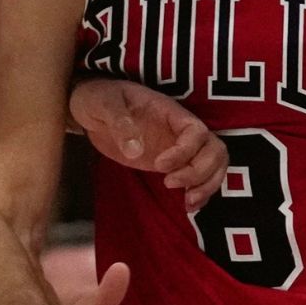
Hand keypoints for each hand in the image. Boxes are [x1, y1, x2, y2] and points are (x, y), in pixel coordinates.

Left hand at [70, 79, 226, 210]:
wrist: (91, 108)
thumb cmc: (99, 97)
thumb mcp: (104, 103)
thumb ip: (119, 122)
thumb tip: (135, 150)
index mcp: (169, 111)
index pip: (196, 131)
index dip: (185, 152)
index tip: (159, 166)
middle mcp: (179, 130)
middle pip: (213, 149)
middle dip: (200, 172)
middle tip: (170, 185)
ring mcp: (178, 147)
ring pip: (214, 164)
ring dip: (207, 185)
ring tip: (187, 203)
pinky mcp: (172, 164)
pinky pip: (200, 177)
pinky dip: (201, 193)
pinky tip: (187, 207)